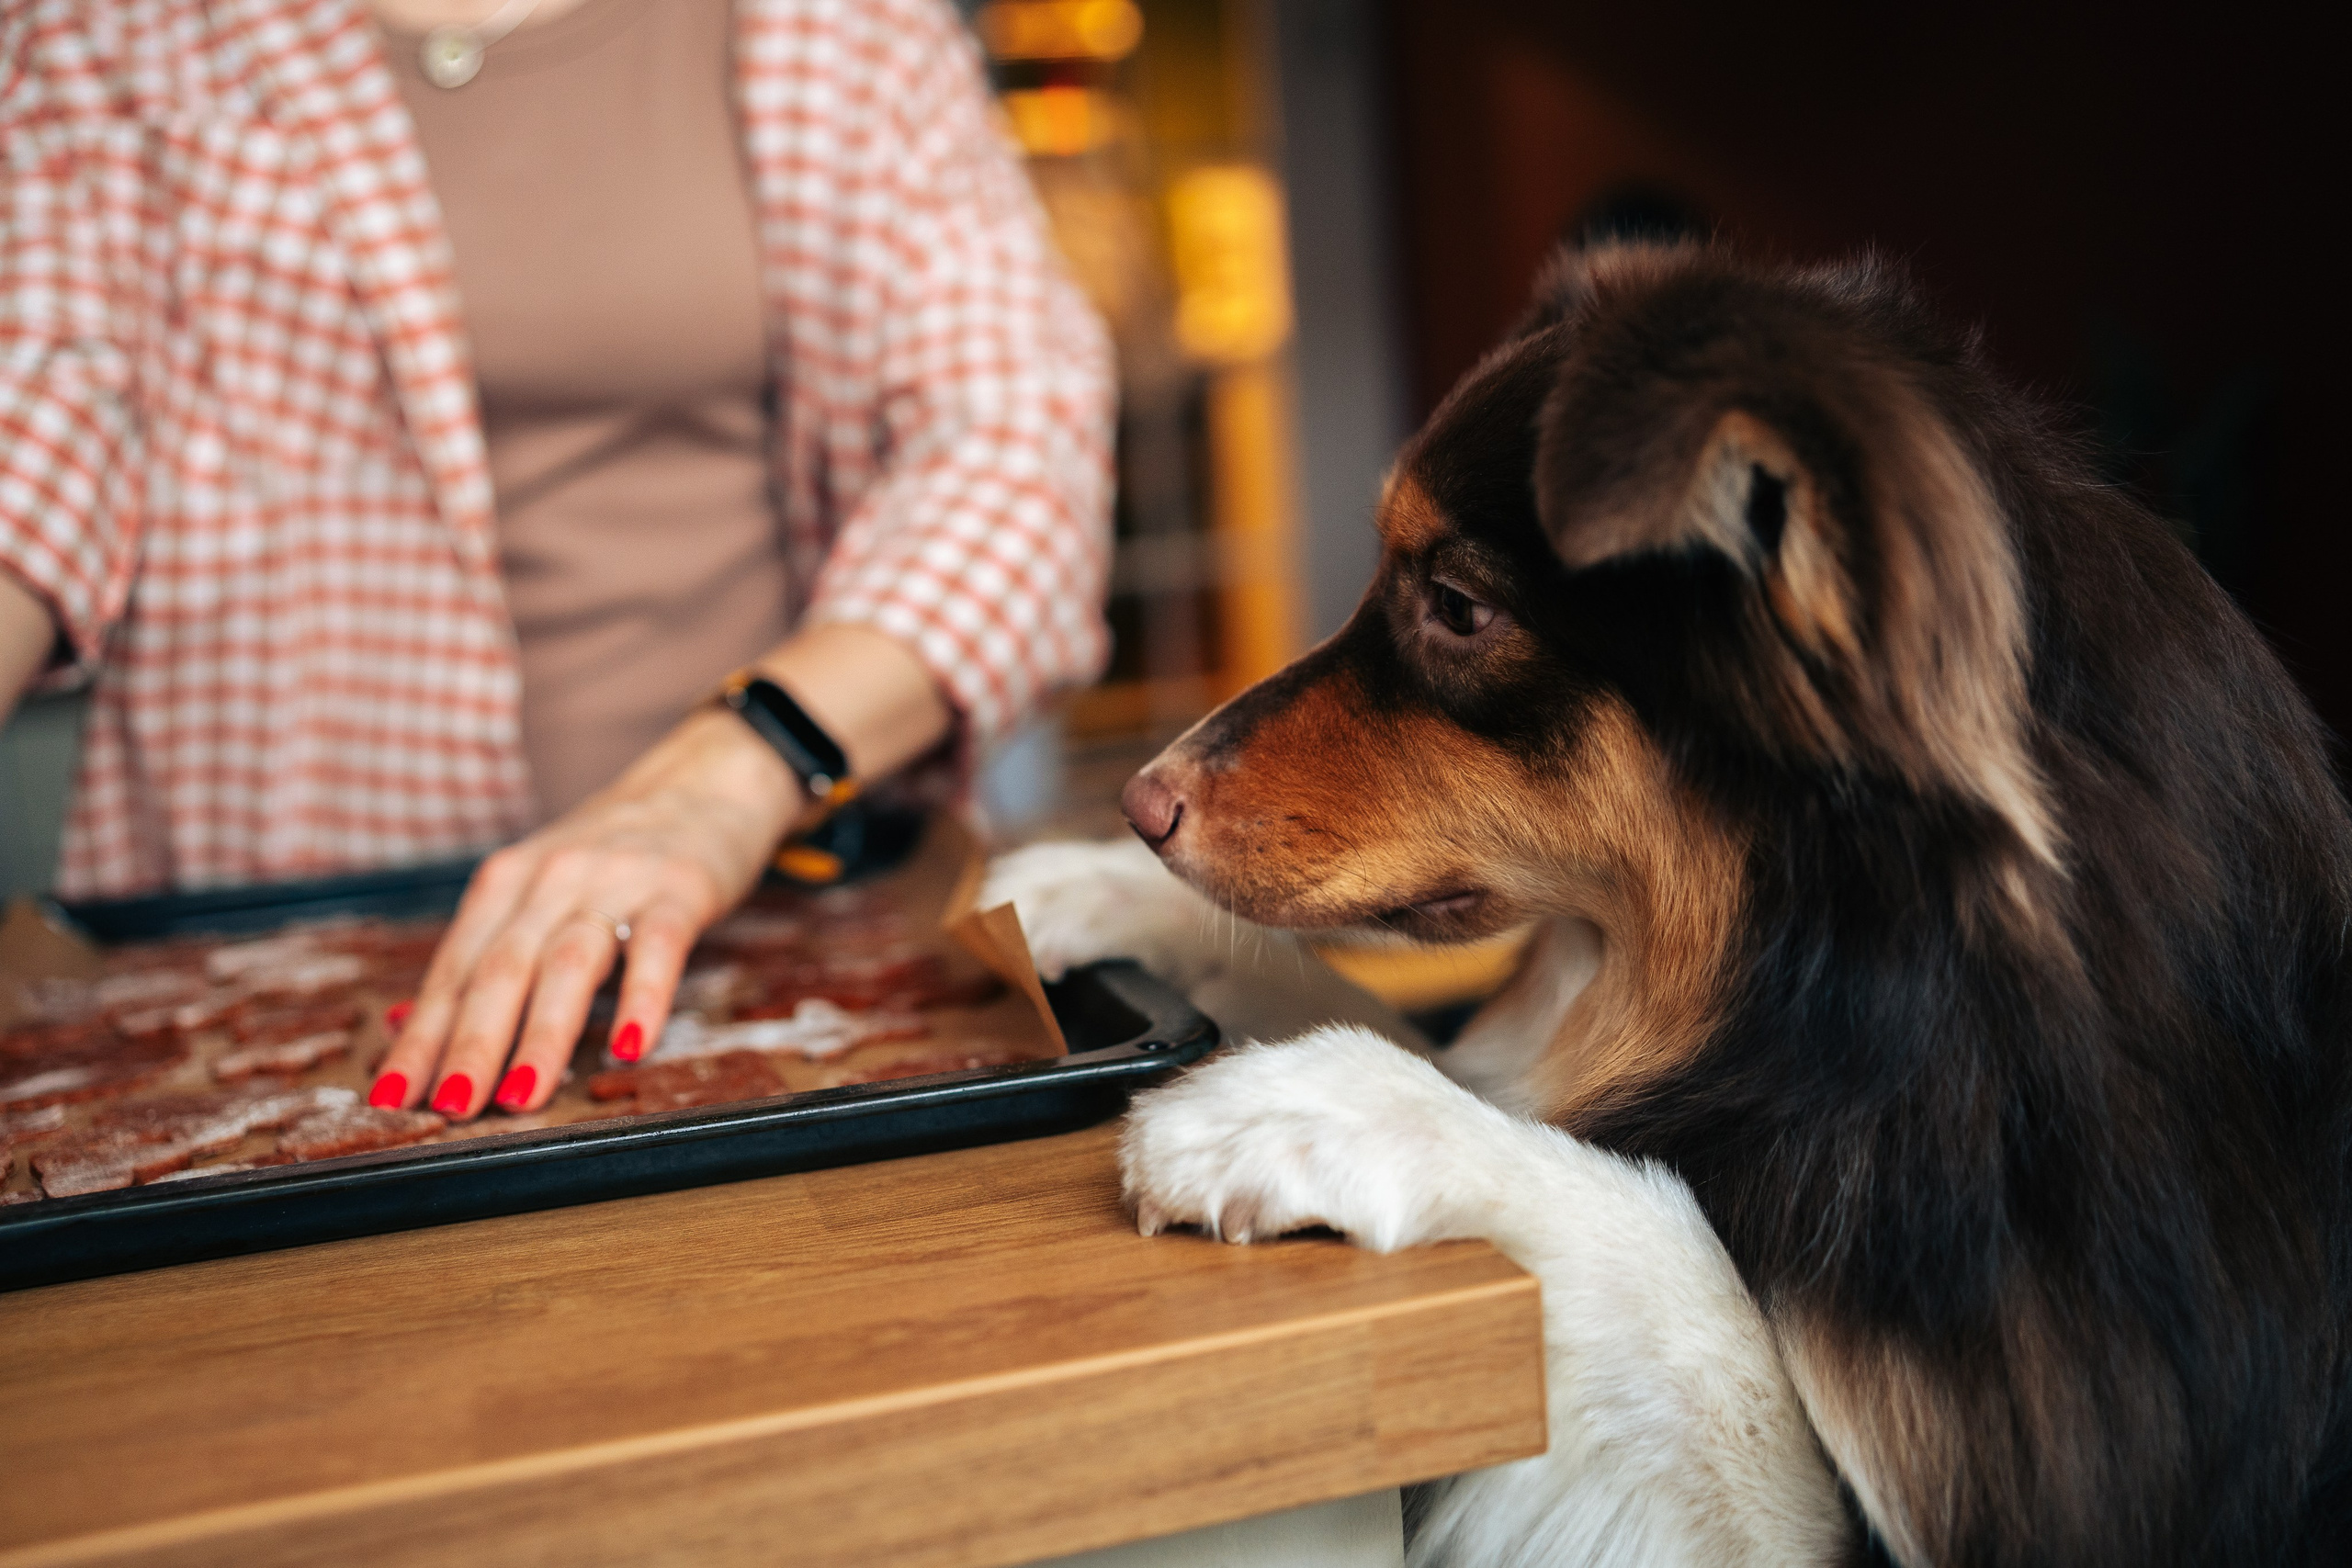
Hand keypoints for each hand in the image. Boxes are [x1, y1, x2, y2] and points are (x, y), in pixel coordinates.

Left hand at [369, 707, 801, 1117]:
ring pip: (568, 963)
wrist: (701, 782)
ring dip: (541, 1036)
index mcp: (505, 882)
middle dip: (470, 1044)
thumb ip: (482, 957)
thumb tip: (401, 1025)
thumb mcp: (537, 892)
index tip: (389, 1100)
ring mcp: (616, 881)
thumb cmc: (612, 855)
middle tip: (448, 1107)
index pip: (453, 972)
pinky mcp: (679, 890)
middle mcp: (551, 878)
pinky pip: (657, 948)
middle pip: (501, 969)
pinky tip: (629, 1048)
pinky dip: (641, 999)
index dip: (420, 1039)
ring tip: (521, 1097)